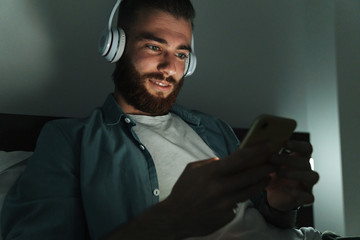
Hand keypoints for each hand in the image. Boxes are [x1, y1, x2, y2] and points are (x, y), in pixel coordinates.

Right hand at [162, 144, 277, 237]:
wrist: (175, 218)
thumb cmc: (183, 191)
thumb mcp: (191, 170)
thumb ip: (209, 162)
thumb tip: (223, 159)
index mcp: (212, 172)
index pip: (241, 158)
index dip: (258, 150)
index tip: (271, 144)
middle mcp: (221, 187)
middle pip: (251, 175)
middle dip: (267, 167)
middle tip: (276, 162)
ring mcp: (225, 202)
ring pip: (251, 190)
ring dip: (262, 182)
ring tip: (268, 177)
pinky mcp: (227, 215)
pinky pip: (240, 203)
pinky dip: (243, 196)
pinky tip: (246, 193)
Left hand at [266, 140, 319, 210]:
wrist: (270, 195)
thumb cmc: (272, 174)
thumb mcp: (269, 163)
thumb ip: (269, 153)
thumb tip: (261, 143)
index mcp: (300, 158)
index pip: (306, 148)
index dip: (297, 145)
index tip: (283, 143)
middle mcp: (306, 170)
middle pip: (307, 162)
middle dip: (289, 159)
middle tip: (272, 158)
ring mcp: (308, 184)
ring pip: (313, 177)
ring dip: (296, 174)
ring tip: (279, 173)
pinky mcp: (305, 198)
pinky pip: (309, 197)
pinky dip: (298, 193)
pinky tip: (285, 188)